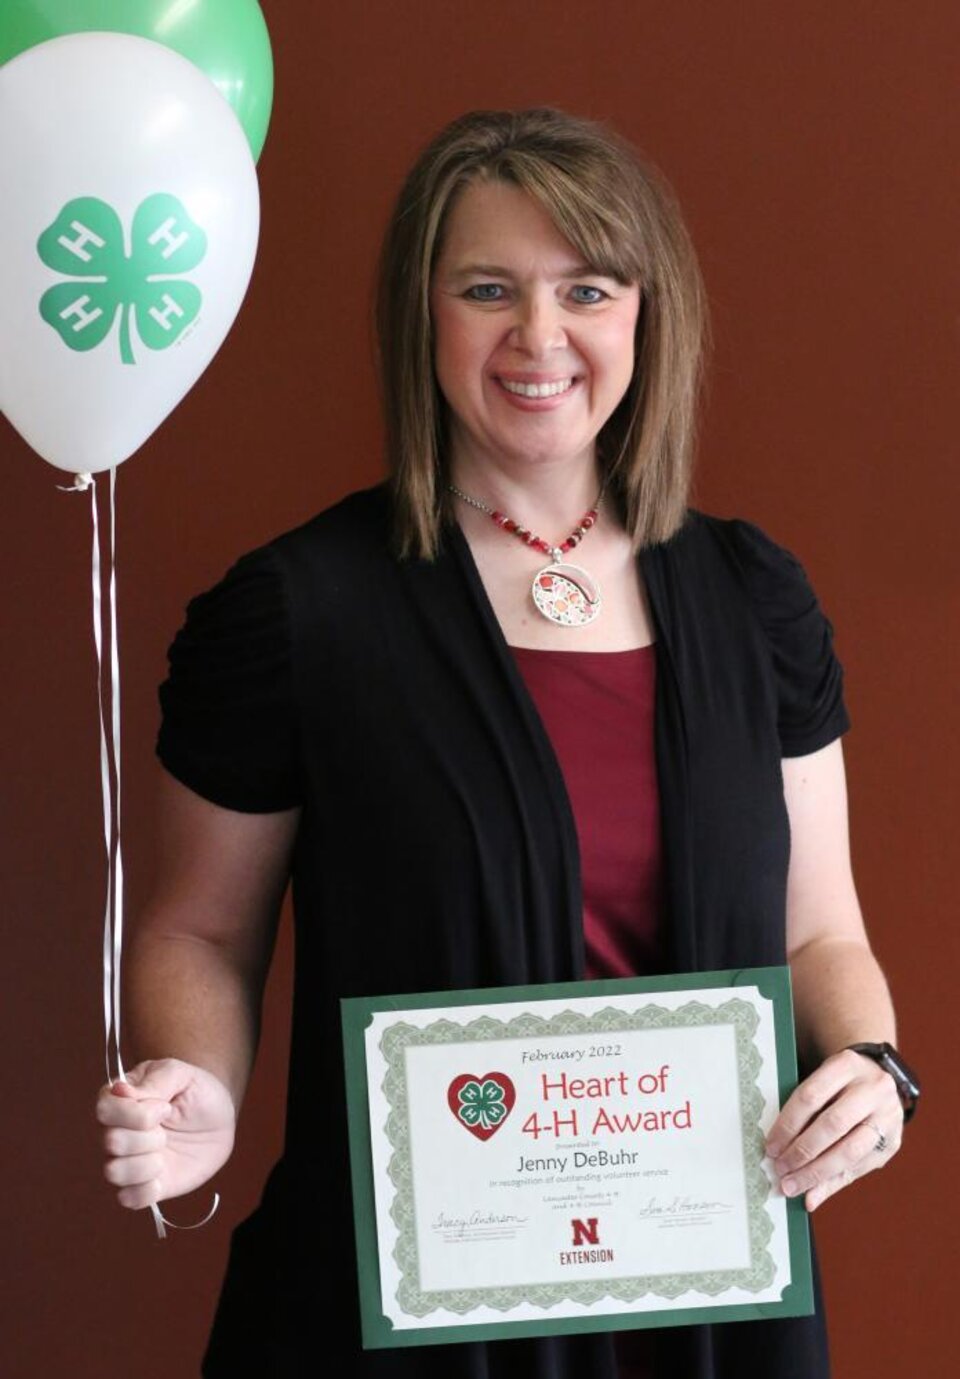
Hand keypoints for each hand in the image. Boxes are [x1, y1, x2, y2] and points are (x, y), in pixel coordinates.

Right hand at [96, 1058, 235, 1210]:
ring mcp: (126, 1161)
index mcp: (118, 1100)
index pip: (104, 1110)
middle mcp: (114, 1132)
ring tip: (166, 1149)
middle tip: (167, 1128)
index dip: (138, 1113)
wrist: (218, 1120)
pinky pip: (129, 1199)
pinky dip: (149, 1189)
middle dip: (148, 1136)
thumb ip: (154, 1081)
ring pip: (114, 1172)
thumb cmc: (197, 1091)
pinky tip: (165, 1173)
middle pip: (111, 1142)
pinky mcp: (141, 1187)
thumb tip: (119, 1090)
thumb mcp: (182, 1075)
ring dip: (148, 1162)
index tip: (165, 1107)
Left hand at [765, 1048, 902, 1211]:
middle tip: (780, 1169)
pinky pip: (860, 1168)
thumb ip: (803, 1108)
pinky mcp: (894, 1141)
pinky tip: (813, 1194)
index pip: (811, 1096)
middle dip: (802, 1152)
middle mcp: (872, 1088)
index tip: (770, 1146)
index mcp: (847, 1065)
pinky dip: (833, 1183)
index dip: (788, 1124)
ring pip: (850, 1151)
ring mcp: (887, 1115)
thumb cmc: (839, 1083)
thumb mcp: (823, 1081)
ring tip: (793, 1186)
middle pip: (832, 1124)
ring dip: (817, 1173)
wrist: (879, 1080)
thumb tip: (775, 1147)